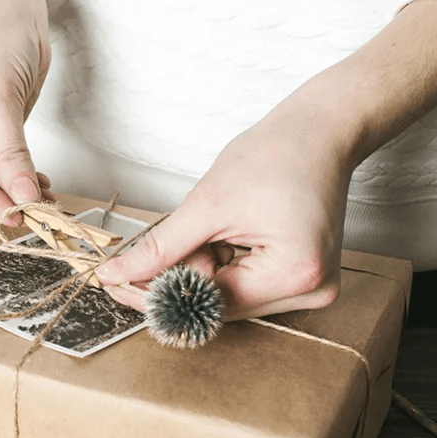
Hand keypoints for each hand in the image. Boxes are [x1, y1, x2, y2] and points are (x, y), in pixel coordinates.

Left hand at [94, 0, 436, 320]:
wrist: (320, 131)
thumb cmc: (276, 154)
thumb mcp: (207, 203)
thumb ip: (160, 248)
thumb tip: (116, 275)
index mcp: (295, 274)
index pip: (210, 305)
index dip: (160, 295)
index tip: (119, 283)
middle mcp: (311, 291)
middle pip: (221, 307)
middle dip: (183, 279)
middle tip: (161, 245)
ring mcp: (312, 287)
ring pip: (230, 298)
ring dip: (204, 271)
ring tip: (211, 226)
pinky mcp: (305, 277)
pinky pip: (248, 285)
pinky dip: (224, 265)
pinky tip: (226, 233)